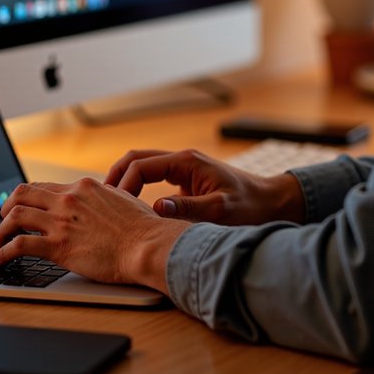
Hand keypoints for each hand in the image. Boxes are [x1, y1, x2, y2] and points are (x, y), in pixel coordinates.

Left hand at [0, 178, 188, 290]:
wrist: (147, 245)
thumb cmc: (142, 228)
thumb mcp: (121, 199)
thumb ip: (102, 198)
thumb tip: (99, 201)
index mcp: (83, 187)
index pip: (44, 186)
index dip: (27, 197)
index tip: (22, 207)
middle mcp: (68, 199)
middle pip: (22, 194)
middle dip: (7, 207)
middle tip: (3, 220)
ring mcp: (61, 221)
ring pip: (15, 216)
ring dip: (1, 231)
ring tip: (0, 243)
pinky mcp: (58, 246)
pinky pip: (19, 245)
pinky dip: (4, 252)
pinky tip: (1, 260)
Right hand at [105, 148, 305, 225]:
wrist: (273, 204)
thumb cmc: (251, 207)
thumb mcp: (220, 211)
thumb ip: (188, 209)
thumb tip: (156, 208)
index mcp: (186, 162)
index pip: (141, 165)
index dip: (123, 185)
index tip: (115, 209)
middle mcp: (182, 161)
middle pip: (137, 160)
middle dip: (116, 177)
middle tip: (100, 202)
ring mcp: (183, 171)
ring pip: (143, 168)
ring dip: (125, 182)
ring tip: (109, 207)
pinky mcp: (186, 184)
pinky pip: (154, 181)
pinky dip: (138, 191)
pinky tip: (131, 213)